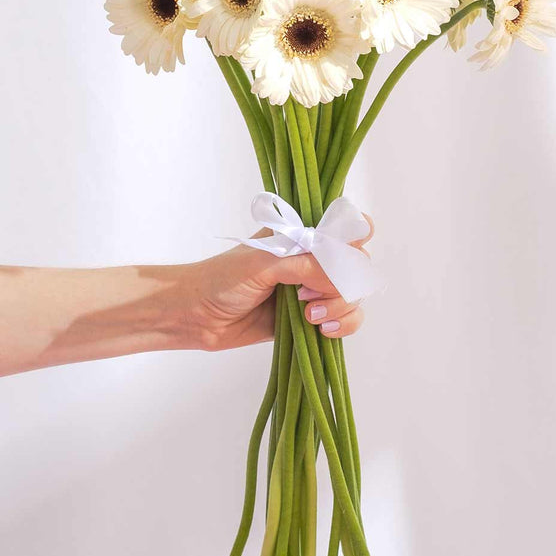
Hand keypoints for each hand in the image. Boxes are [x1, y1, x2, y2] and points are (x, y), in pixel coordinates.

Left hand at [179, 219, 373, 351]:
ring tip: (309, 316)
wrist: (197, 316)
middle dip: (344, 281)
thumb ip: (305, 265)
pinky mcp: (314, 319)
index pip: (347, 225)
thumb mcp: (264, 262)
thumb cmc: (222, 279)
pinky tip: (322, 330)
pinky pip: (347, 320)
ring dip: (341, 307)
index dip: (356, 237)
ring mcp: (315, 289)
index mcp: (302, 234)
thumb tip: (341, 279)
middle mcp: (314, 259)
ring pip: (355, 295)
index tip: (344, 256)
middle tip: (309, 294)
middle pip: (358, 264)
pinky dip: (344, 326)